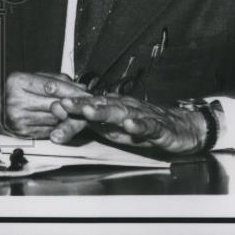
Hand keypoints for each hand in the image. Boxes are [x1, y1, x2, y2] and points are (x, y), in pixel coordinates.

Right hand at [3, 71, 90, 138]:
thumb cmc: (16, 90)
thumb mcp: (32, 77)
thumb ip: (55, 80)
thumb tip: (79, 87)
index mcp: (18, 82)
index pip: (51, 87)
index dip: (71, 90)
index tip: (84, 92)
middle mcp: (16, 101)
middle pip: (55, 104)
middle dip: (75, 105)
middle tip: (89, 104)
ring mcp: (19, 119)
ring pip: (55, 119)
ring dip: (70, 117)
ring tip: (80, 112)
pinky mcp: (24, 133)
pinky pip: (50, 130)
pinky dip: (60, 126)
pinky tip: (65, 121)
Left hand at [58, 93, 207, 153]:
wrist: (181, 127)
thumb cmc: (144, 125)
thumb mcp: (115, 128)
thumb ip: (93, 124)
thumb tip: (65, 120)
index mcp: (112, 107)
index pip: (88, 108)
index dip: (71, 110)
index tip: (52, 110)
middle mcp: (124, 107)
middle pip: (100, 105)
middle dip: (80, 106)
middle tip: (63, 105)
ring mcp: (141, 115)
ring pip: (121, 112)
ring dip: (104, 110)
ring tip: (88, 110)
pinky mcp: (158, 126)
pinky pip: (148, 125)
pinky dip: (138, 125)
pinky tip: (129, 124)